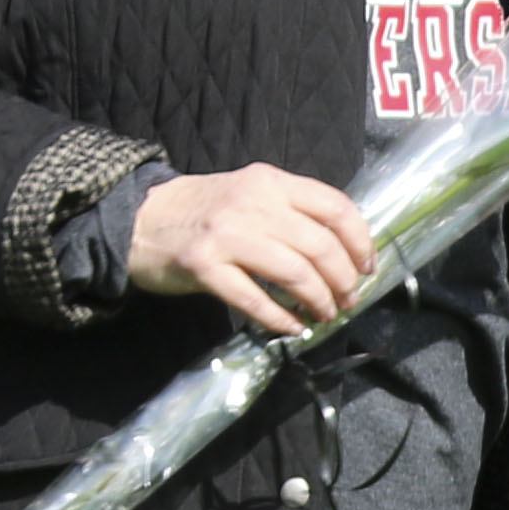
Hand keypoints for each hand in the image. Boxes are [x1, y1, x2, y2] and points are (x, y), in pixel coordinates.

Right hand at [125, 165, 379, 336]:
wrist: (141, 218)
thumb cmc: (205, 211)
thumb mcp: (251, 193)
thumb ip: (292, 211)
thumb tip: (344, 251)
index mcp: (271, 182)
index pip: (334, 207)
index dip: (360, 241)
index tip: (367, 267)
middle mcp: (252, 204)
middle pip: (319, 246)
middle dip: (342, 280)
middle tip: (347, 301)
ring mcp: (227, 235)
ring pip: (294, 273)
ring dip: (318, 301)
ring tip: (324, 315)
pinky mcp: (204, 266)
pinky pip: (254, 300)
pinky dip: (280, 319)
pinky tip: (291, 327)